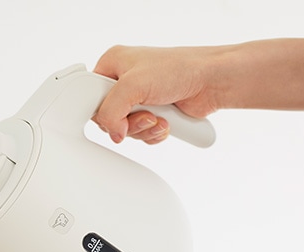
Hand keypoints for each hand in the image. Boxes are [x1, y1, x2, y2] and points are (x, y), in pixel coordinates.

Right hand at [92, 45, 217, 143]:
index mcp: (112, 64)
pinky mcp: (152, 114)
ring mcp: (138, 99)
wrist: (212, 81)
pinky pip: (140, 135)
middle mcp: (124, 81)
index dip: (102, 111)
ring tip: (158, 118)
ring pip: (125, 129)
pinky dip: (153, 134)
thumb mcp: (133, 85)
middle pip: (108, 117)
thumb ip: (111, 111)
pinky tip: (165, 123)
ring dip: (143, 130)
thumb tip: (113, 132)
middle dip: (128, 123)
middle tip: (144, 114)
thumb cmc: (179, 69)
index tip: (117, 114)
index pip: (91, 96)